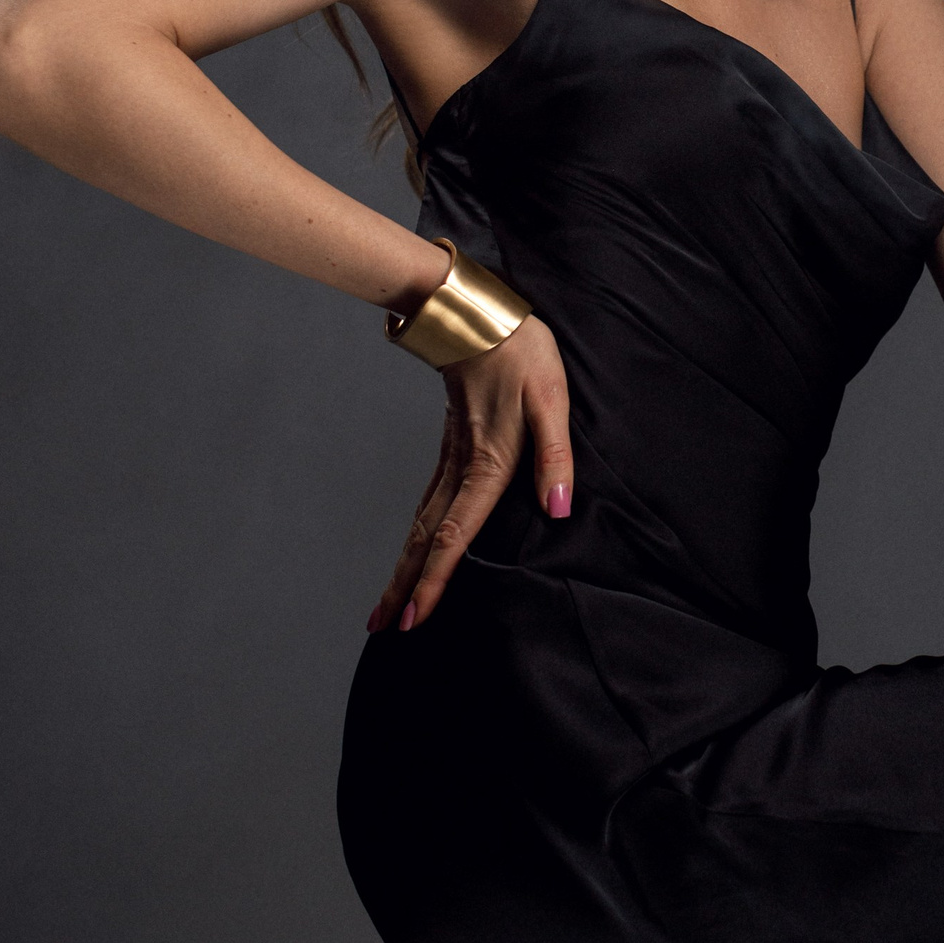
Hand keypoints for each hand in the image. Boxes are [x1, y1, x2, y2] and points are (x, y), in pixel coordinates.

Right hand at [369, 315, 572, 633]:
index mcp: (486, 463)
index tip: (416, 615)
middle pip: (425, 538)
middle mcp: (460, 468)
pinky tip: (411, 553)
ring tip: (385, 607)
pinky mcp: (451, 451)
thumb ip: (555, 455)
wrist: (479, 314)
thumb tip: (559, 507)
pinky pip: (427, 505)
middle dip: (405, 586)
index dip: (437, 576)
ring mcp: (450, 460)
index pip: (457, 532)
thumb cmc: (521, 354)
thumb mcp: (552, 399)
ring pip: (420, 524)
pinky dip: (415, 538)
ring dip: (403, 567)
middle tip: (385, 629)